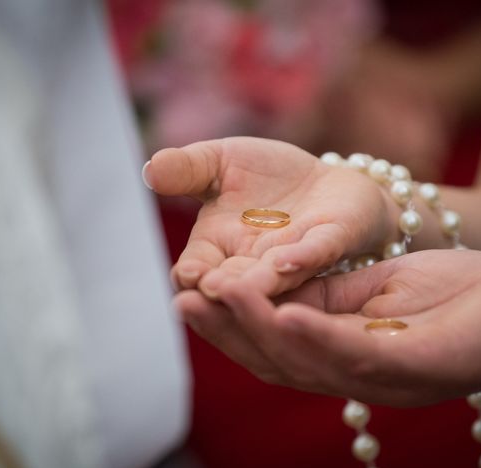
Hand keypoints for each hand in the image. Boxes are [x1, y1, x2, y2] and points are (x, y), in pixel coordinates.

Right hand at [145, 137, 395, 296]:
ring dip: (261, 283)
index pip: (196, 270)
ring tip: (247, 288)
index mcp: (218, 247)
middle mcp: (252, 262)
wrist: (323, 174)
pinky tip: (287, 261)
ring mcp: (293, 255)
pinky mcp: (330, 241)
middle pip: (234, 284)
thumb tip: (150, 169)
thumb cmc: (267, 176)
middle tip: (213, 291)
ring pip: (275, 278)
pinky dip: (302, 258)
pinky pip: (315, 253)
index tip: (187, 276)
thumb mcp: (220, 162)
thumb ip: (187, 169)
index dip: (191, 276)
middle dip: (225, 289)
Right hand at [176, 249, 480, 405]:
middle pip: (278, 363)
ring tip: (222, 296)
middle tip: (185, 300)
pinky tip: (288, 314)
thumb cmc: (455, 294)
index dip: (227, 328)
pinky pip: (364, 359)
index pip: (273, 349)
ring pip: (310, 364)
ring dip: (261, 331)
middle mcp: (359, 378)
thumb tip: (272, 286)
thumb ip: (328, 296)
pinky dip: (320, 337)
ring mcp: (391, 381)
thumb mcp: (377, 290)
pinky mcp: (426, 370)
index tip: (187, 296)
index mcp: (345, 358)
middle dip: (228, 333)